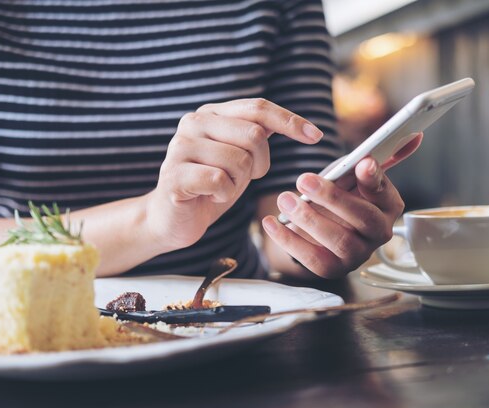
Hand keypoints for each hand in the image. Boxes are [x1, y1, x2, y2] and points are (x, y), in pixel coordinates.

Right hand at [147, 98, 322, 250]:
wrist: (172, 219)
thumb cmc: (211, 187)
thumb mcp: (240, 157)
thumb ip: (257, 136)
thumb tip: (299, 125)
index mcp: (211, 113)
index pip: (258, 107)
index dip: (290, 121)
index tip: (316, 136)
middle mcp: (194, 122)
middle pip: (253, 134)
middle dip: (260, 163)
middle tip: (244, 178)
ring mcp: (180, 147)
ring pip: (239, 160)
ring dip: (239, 182)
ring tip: (221, 187)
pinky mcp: (174, 175)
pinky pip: (220, 181)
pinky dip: (224, 194)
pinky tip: (210, 196)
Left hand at [261, 134, 421, 278]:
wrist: (318, 229)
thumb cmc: (340, 197)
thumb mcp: (353, 176)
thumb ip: (373, 159)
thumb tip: (414, 135)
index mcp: (389, 205)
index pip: (385, 191)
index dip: (374, 179)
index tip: (363, 163)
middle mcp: (380, 233)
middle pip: (364, 219)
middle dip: (333, 198)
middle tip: (303, 179)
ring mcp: (358, 255)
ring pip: (339, 241)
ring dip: (309, 220)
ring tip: (284, 200)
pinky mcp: (334, 270)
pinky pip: (313, 259)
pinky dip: (289, 241)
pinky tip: (271, 223)